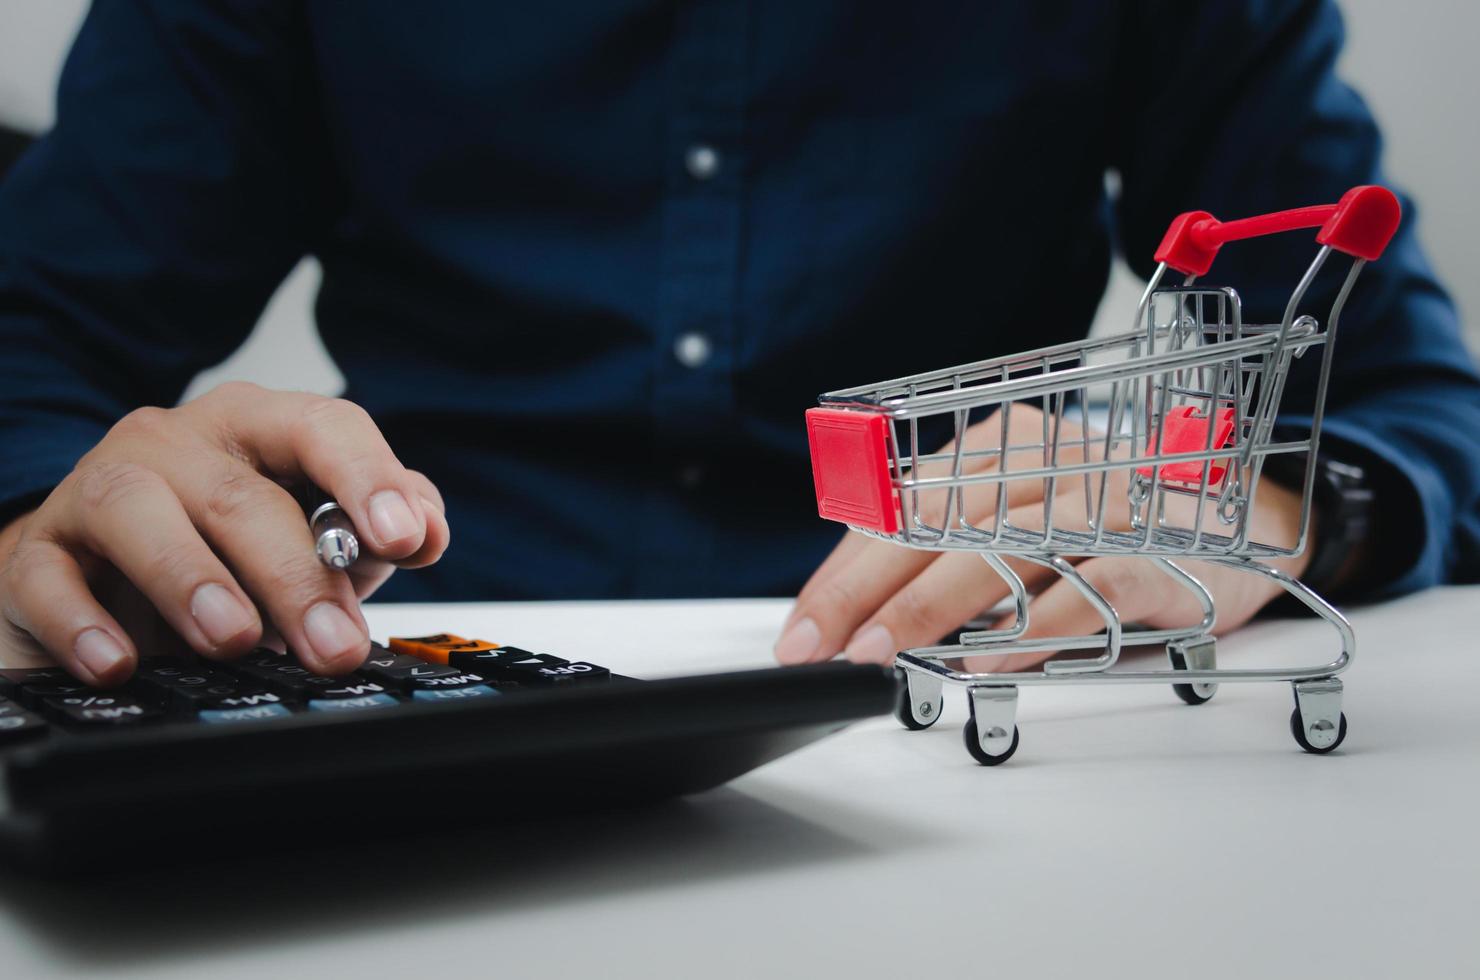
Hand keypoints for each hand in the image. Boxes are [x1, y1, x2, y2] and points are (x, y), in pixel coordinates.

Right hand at [0, 383, 448, 684]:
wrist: (94, 578)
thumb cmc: (222, 552)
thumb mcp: (312, 537)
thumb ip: (372, 530)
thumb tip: (427, 530)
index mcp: (256, 428)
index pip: (323, 427)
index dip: (369, 478)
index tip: (407, 538)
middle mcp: (176, 443)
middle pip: (241, 494)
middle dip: (296, 576)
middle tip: (334, 645)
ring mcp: (97, 489)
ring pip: (139, 511)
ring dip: (191, 578)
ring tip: (233, 638)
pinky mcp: (36, 551)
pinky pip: (49, 576)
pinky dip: (84, 622)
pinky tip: (119, 662)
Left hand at [776, 405, 1310, 669]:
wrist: (1240, 520)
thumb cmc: (1113, 524)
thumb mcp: (1024, 514)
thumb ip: (952, 545)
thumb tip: (861, 607)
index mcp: (1002, 445)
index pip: (899, 508)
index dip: (843, 572)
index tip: (803, 628)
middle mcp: (1045, 463)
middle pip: (933, 526)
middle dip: (863, 595)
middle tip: (821, 649)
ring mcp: (1099, 503)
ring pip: (995, 551)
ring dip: (928, 612)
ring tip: (881, 656)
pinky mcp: (1149, 550)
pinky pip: (1080, 589)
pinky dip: (1030, 627)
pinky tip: (984, 660)